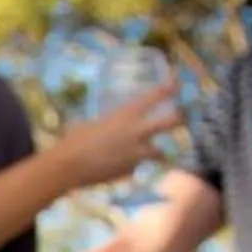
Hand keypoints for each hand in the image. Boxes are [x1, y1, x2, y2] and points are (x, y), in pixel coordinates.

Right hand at [51, 87, 180, 190]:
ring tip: (157, 153)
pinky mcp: (131, 170)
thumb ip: (104, 124)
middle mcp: (137, 132)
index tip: (176, 81)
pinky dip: (133, 165)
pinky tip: (121, 166)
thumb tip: (103, 126)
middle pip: (170, 122)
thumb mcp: (90, 123)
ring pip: (160, 151)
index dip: (168, 88)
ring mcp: (137, 153)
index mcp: (125, 114)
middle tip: (181, 118)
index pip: (154, 97)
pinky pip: (138, 165)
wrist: (70, 166)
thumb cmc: (74, 139)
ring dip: (158, 152)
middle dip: (179, 119)